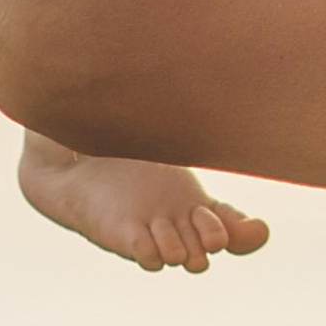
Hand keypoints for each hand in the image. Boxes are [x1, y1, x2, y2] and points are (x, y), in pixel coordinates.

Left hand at [20, 131, 270, 273]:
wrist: (72, 159)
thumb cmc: (119, 140)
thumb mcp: (158, 130)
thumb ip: (181, 116)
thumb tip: (200, 70)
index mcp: (192, 199)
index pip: (230, 224)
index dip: (242, 229)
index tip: (254, 227)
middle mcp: (175, 220)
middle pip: (208, 244)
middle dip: (211, 238)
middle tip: (208, 229)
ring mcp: (149, 230)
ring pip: (177, 255)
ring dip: (179, 249)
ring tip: (170, 236)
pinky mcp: (120, 236)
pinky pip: (144, 255)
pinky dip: (150, 253)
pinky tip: (150, 243)